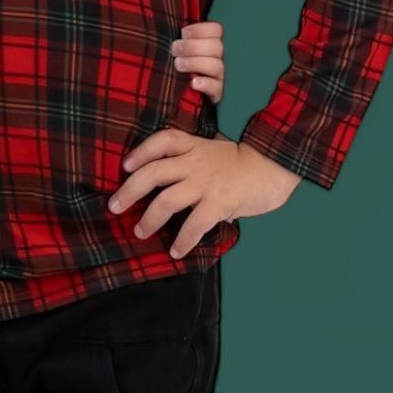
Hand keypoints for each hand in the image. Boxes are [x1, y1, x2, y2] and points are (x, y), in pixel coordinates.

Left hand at [109, 131, 300, 257]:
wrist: (277, 166)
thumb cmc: (248, 163)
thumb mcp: (219, 153)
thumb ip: (200, 166)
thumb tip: (185, 193)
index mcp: (196, 147)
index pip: (162, 140)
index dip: (140, 151)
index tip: (126, 165)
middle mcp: (196, 163)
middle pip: (152, 173)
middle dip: (129, 190)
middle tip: (114, 206)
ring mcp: (206, 183)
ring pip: (166, 201)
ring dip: (149, 219)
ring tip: (139, 232)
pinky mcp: (219, 202)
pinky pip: (194, 224)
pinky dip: (182, 240)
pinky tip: (175, 251)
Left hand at [172, 20, 224, 102]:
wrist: (178, 94)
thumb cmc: (176, 65)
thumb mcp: (177, 50)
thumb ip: (177, 39)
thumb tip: (165, 24)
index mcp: (210, 43)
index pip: (216, 30)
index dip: (200, 29)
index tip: (183, 33)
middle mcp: (218, 58)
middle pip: (216, 47)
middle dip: (193, 46)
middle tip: (175, 49)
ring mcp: (218, 76)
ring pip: (217, 66)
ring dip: (195, 63)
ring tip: (178, 65)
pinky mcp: (216, 93)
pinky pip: (216, 88)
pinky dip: (205, 84)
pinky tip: (193, 83)